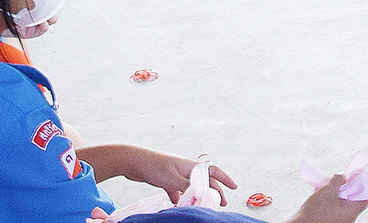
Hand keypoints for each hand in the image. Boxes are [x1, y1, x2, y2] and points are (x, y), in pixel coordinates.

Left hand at [119, 148, 236, 204]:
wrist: (132, 160)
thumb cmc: (152, 166)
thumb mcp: (173, 179)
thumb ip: (188, 188)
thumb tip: (202, 196)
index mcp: (190, 165)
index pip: (213, 171)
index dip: (225, 179)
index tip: (235, 187)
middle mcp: (184, 168)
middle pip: (204, 180)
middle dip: (214, 191)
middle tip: (221, 203)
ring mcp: (175, 173)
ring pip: (191, 187)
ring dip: (198, 196)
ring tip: (202, 206)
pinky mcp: (165, 179)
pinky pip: (178, 190)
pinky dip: (180, 198)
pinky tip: (178, 206)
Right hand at [287, 175, 367, 222]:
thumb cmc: (315, 213)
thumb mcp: (327, 191)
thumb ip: (337, 180)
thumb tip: (342, 176)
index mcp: (352, 212)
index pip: (366, 197)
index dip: (365, 185)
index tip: (360, 175)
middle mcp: (349, 218)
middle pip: (355, 199)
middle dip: (348, 187)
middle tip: (341, 179)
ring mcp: (341, 220)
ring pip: (344, 202)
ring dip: (338, 192)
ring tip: (329, 186)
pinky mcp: (334, 220)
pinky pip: (337, 207)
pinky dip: (333, 199)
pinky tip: (324, 194)